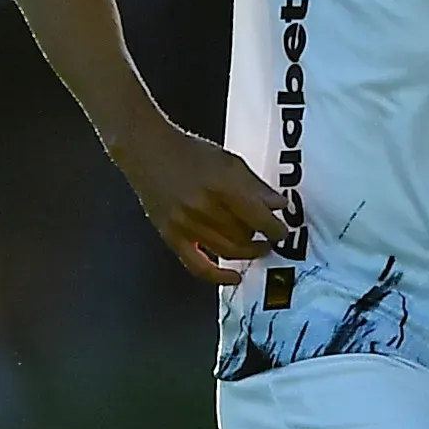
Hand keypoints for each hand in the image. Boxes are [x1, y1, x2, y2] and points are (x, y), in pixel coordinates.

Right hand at [112, 122, 286, 281]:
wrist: (148, 151)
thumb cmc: (189, 153)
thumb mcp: (230, 161)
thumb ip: (256, 186)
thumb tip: (279, 206)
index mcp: (223, 186)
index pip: (260, 219)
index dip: (275, 229)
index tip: (280, 230)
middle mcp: (205, 208)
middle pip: (244, 236)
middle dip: (261, 238)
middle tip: (269, 236)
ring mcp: (186, 225)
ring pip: (228, 251)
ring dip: (247, 253)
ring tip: (256, 248)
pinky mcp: (171, 236)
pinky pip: (198, 265)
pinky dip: (218, 276)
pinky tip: (234, 277)